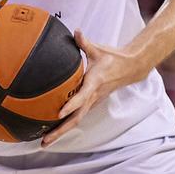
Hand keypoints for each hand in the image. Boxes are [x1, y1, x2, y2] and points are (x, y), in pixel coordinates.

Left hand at [41, 31, 148, 147]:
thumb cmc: (112, 58)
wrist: (130, 69)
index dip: (71, 105)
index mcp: (94, 83)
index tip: (59, 113)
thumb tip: (75, 31)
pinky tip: (53, 131)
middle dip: (60, 130)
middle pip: (76, 118)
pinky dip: (66, 126)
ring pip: (76, 121)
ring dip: (61, 132)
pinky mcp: (91, 104)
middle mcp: (93, 97)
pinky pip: (77, 118)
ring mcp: (92, 103)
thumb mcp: (98, 49)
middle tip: (45, 140)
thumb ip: (84, 42)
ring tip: (44, 142)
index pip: (81, 97)